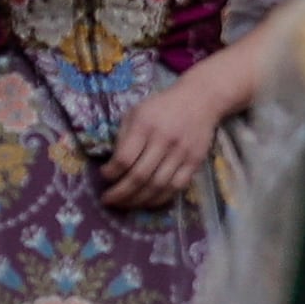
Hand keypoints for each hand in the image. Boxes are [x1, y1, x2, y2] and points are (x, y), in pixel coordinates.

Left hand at [99, 61, 238, 210]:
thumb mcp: (135, 113)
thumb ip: (122, 137)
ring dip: (138, 201)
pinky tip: (146, 201)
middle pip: (139, 176)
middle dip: (120, 194)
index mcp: (145, 126)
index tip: (104, 176)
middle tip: (108, 200)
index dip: (111, 173)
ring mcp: (182, 153)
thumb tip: (111, 167)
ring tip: (124, 204)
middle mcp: (164, 140)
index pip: (124, 158)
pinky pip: (176, 187)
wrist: (200, 99)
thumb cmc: (160, 107)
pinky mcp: (195, 161)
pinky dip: (159, 199)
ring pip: (157, 186)